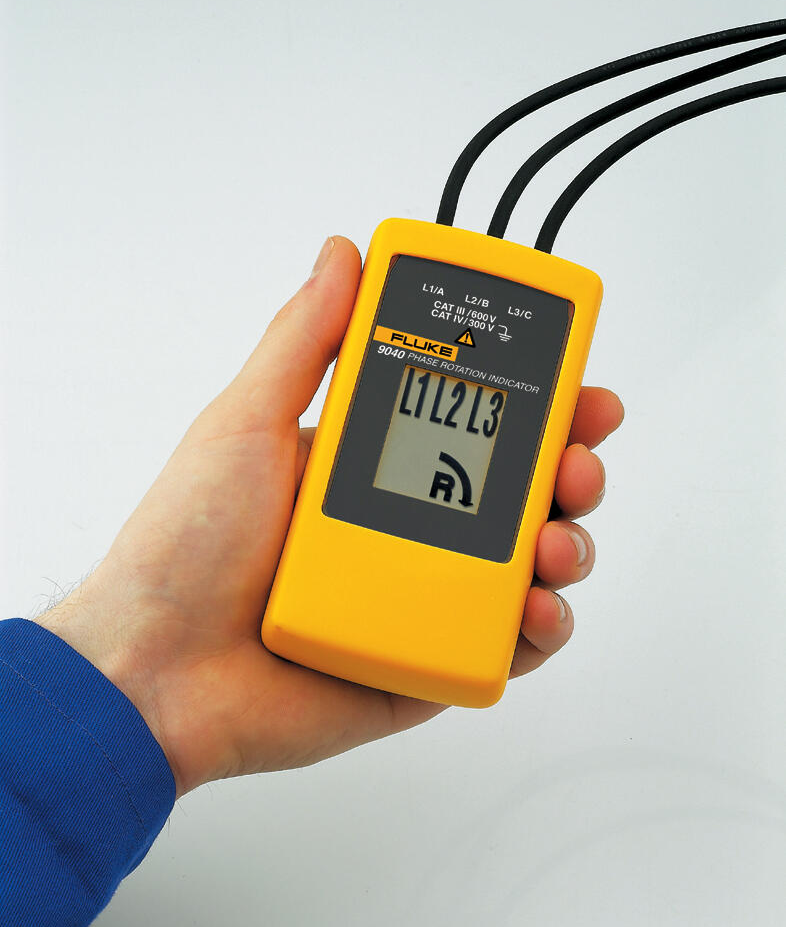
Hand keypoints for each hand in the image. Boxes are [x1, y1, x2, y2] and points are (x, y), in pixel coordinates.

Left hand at [38, 236, 622, 797]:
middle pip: (516, 493)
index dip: (535, 404)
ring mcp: (416, 598)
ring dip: (564, 543)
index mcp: (366, 465)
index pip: (471, 422)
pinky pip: (502, 646)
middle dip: (568, 470)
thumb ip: (303, 341)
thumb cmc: (185, 545)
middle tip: (580, 460)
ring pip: (522, 567)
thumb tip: (341, 255)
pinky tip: (536, 608)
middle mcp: (401, 527)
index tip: (577, 386)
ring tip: (554, 540)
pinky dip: (539, 629)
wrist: (153, 670)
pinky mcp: (423, 666)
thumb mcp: (245, 422)